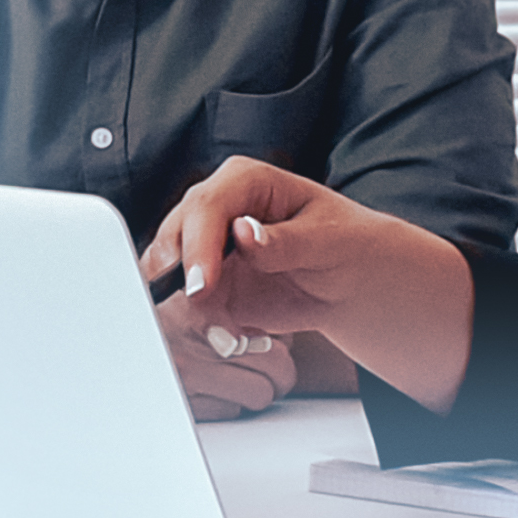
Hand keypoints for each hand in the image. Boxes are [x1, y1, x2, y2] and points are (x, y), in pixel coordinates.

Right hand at [138, 161, 482, 410]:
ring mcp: (204, 246)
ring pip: (168, 270)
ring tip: (218, 332)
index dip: (197, 246)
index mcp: (244, 181)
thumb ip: (285, 240)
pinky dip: (193, 322)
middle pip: (175, 236)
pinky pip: (181, 301)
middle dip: (179, 277)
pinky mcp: (203, 281)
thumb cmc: (346, 245)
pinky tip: (224, 336)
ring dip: (181, 304)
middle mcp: (216, 209)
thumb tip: (242, 233)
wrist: (349, 280)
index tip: (200, 286)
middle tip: (201, 315)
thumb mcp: (328, 240)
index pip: (206, 207)